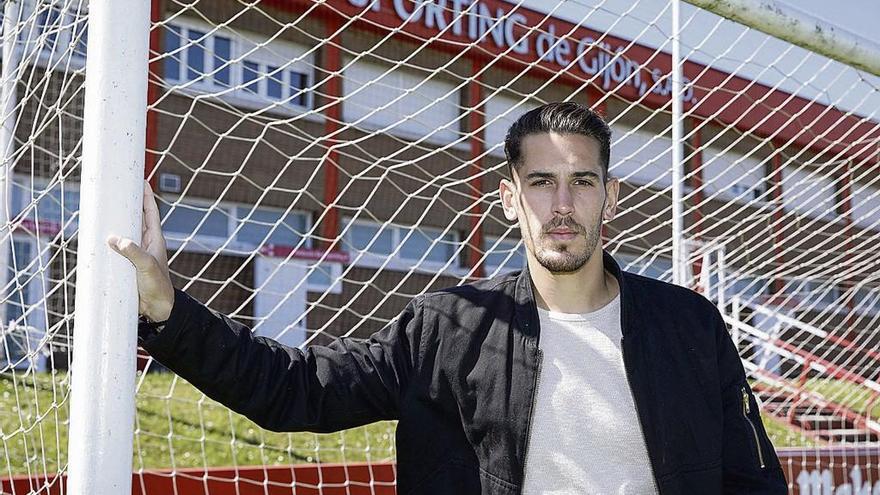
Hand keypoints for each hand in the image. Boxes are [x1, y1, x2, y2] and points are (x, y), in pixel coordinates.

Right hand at [107, 181, 174, 321]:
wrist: (157, 308)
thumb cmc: (158, 287)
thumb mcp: (147, 267)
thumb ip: (133, 252)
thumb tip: (115, 239)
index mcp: (154, 239)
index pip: (150, 212)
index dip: (146, 196)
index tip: (142, 181)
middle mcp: (144, 243)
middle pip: (135, 218)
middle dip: (127, 204)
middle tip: (116, 189)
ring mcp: (134, 252)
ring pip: (123, 231)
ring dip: (115, 222)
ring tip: (103, 208)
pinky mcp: (125, 263)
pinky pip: (115, 247)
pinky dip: (106, 240)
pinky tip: (96, 236)